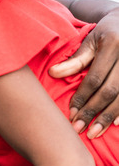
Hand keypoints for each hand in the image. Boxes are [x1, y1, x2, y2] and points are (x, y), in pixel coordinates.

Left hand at [49, 7, 118, 137]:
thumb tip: (52, 73)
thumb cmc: (105, 33)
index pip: (95, 78)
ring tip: (94, 132)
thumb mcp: (89, 40)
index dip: (82, 97)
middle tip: (79, 128)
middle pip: (110, 91)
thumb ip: (74, 59)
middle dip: (93, 111)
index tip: (71, 113)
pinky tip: (114, 124)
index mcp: (112, 45)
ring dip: (108, 116)